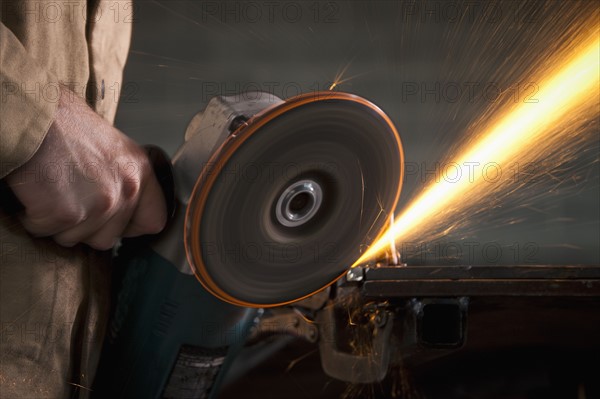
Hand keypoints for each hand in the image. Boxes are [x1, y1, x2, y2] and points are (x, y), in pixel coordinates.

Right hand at [5, 86, 166, 249]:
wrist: (33, 112)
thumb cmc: (65, 125)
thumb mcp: (112, 148)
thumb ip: (124, 181)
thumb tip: (123, 212)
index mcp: (141, 172)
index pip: (154, 222)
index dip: (129, 226)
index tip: (112, 221)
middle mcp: (126, 189)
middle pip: (107, 238)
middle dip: (83, 226)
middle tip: (67, 195)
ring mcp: (99, 203)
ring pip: (74, 239)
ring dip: (56, 222)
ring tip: (50, 189)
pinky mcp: (66, 211)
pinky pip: (44, 230)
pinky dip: (32, 216)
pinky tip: (34, 191)